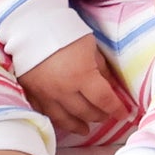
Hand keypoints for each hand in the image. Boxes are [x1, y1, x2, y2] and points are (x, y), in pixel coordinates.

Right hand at [19, 35, 134, 142]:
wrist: (29, 26)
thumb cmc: (65, 31)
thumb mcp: (90, 47)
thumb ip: (101, 69)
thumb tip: (110, 86)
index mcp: (82, 76)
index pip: (105, 100)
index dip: (117, 109)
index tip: (124, 114)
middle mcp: (64, 90)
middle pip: (87, 112)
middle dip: (100, 115)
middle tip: (106, 115)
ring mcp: (46, 95)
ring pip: (65, 119)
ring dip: (79, 125)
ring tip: (86, 129)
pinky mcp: (32, 93)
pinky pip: (46, 113)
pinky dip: (57, 120)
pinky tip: (64, 122)